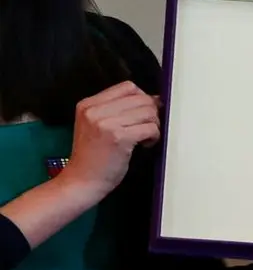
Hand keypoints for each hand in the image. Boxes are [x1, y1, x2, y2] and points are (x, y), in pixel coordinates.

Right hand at [60, 81, 160, 198]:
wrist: (81, 183)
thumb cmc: (92, 157)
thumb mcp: (96, 125)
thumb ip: (118, 109)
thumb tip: (154, 98)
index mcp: (88, 104)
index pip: (127, 87)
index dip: (142, 97)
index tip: (143, 112)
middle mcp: (95, 111)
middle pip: (141, 98)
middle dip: (151, 113)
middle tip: (146, 128)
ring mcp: (106, 124)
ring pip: (149, 112)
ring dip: (153, 125)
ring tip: (144, 137)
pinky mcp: (119, 138)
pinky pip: (150, 127)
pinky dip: (154, 136)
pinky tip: (145, 144)